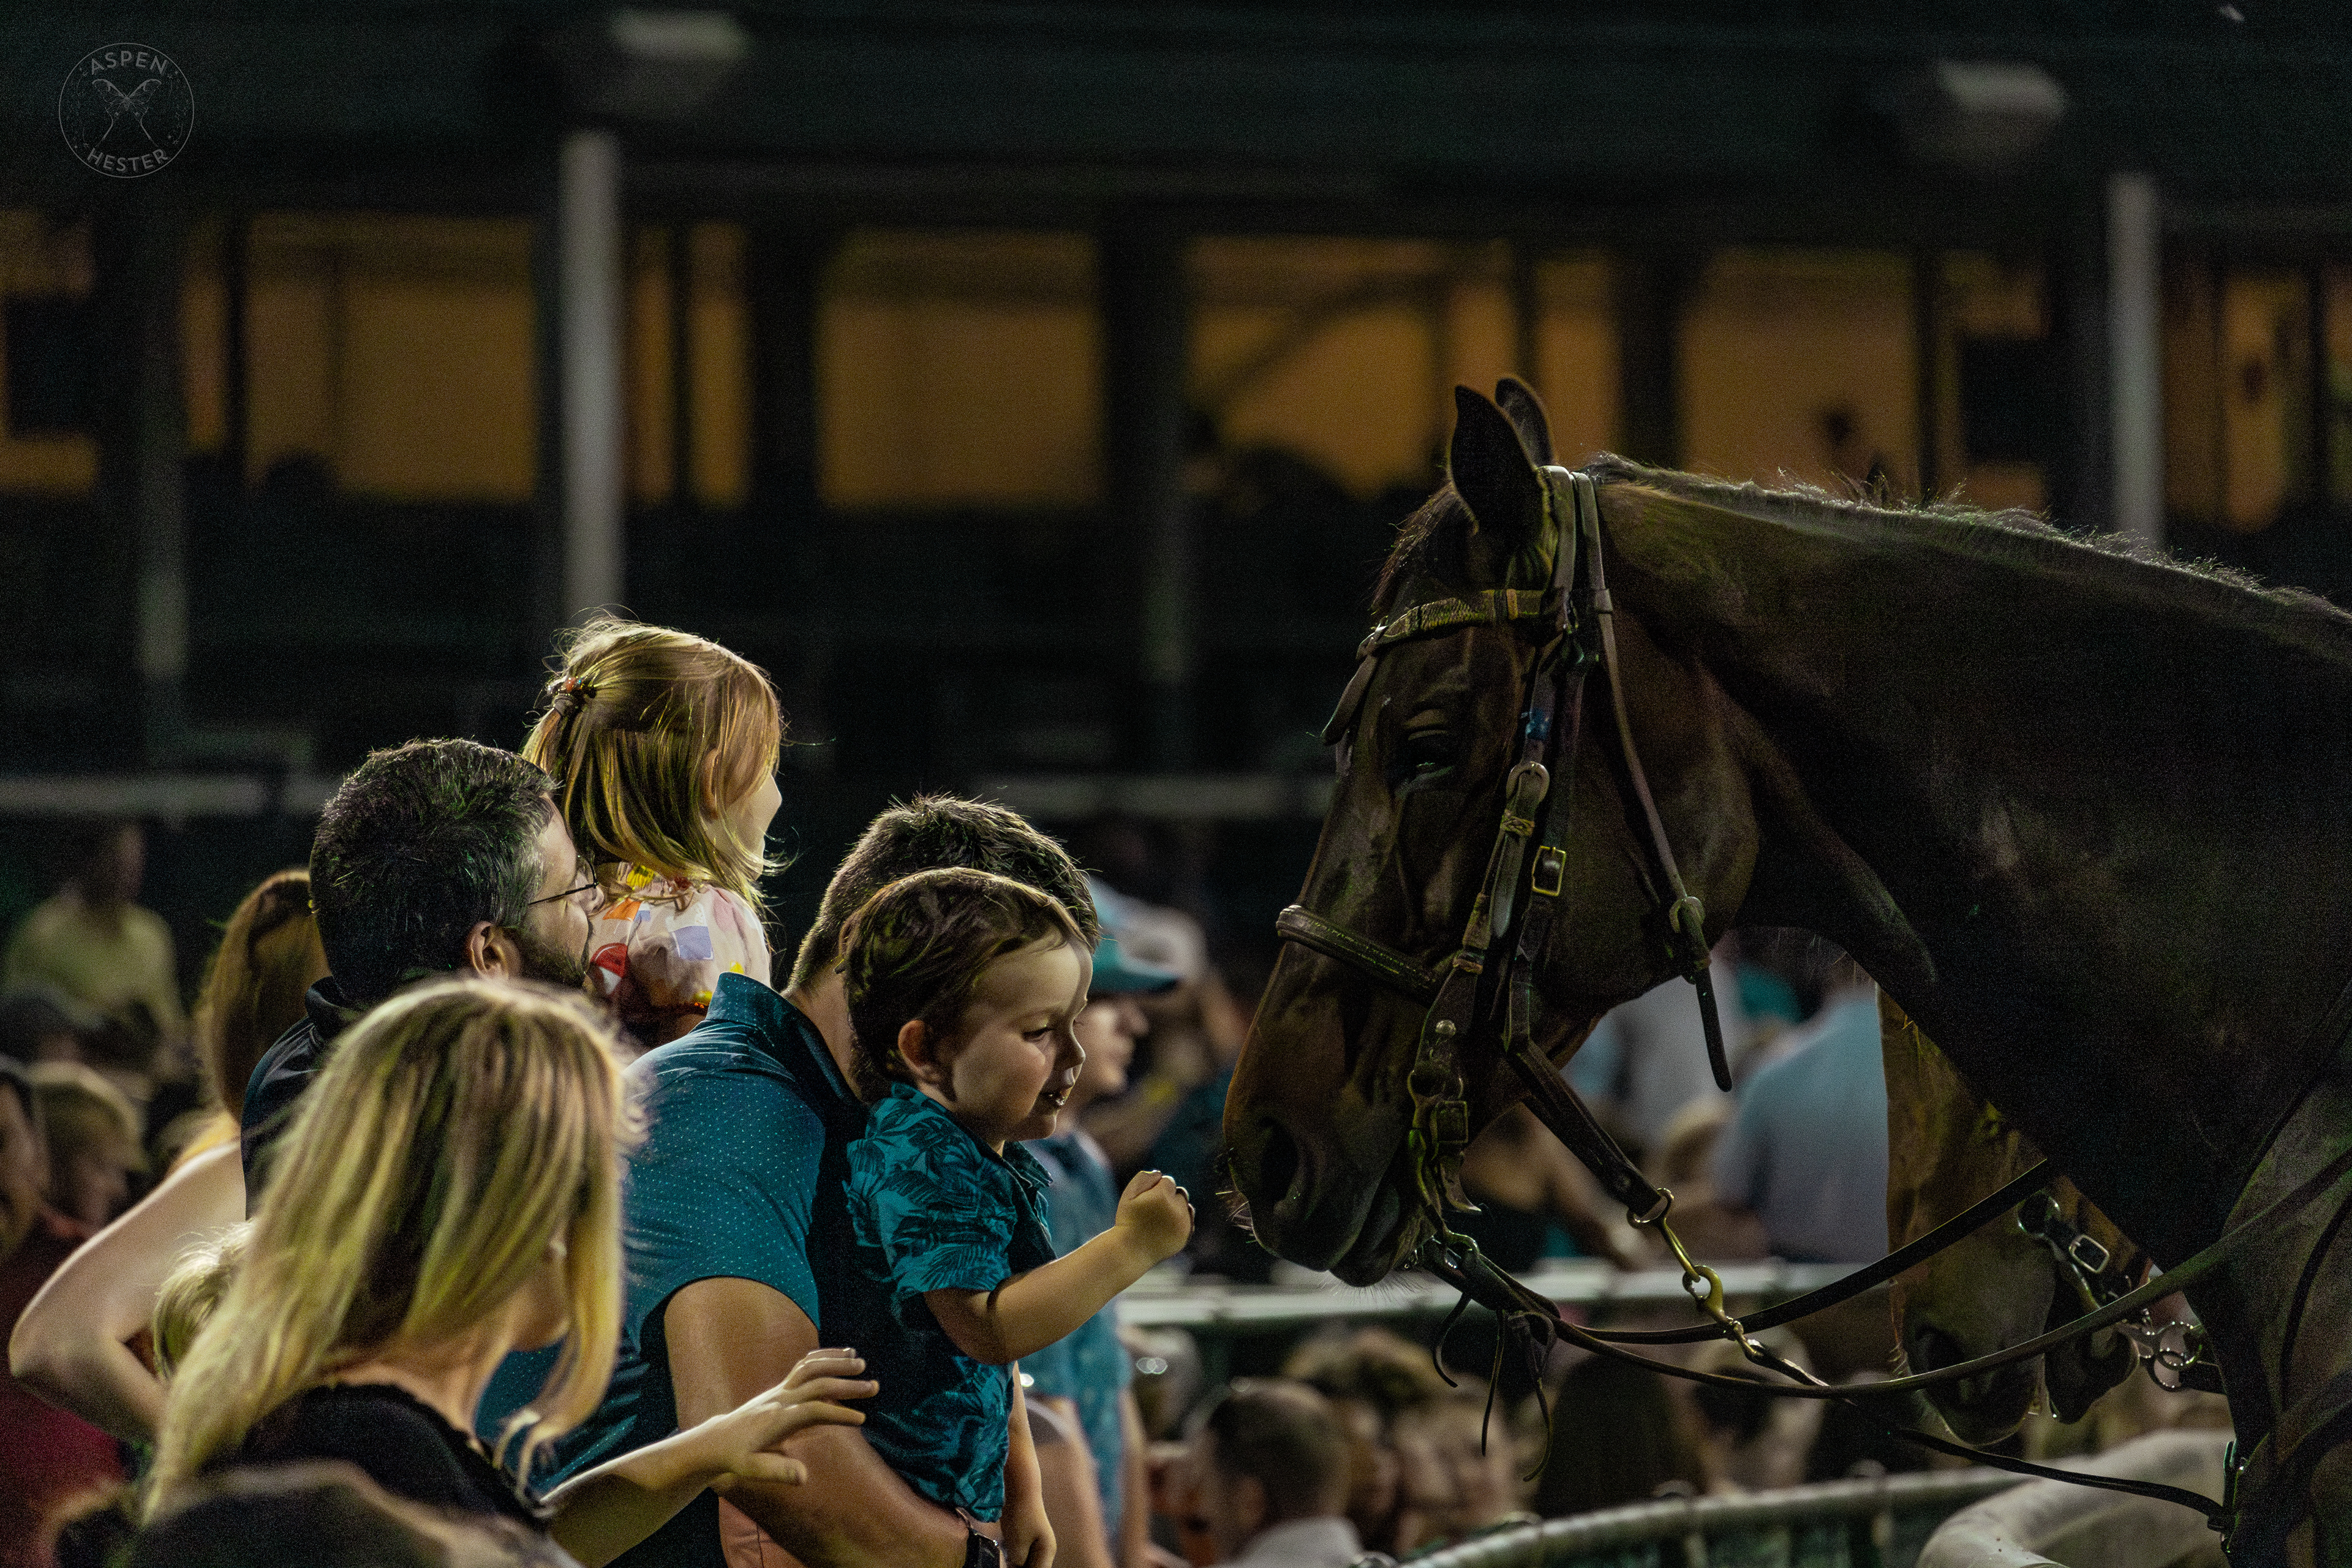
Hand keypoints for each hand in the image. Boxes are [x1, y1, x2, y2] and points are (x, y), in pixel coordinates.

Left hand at [690, 1348, 874, 1487]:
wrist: (717, 1439)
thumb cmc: (737, 1457)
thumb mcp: (752, 1469)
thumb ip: (778, 1471)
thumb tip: (804, 1478)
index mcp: (778, 1419)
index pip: (814, 1410)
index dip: (838, 1414)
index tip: (862, 1419)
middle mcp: (780, 1399)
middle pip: (817, 1383)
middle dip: (847, 1384)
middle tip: (873, 1387)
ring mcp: (780, 1389)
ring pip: (811, 1367)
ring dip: (836, 1362)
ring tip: (860, 1361)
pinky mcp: (781, 1386)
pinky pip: (804, 1365)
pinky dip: (823, 1356)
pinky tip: (841, 1354)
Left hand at [1002, 1477, 1055, 1567]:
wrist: (1021, 1491)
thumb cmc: (1021, 1517)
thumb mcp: (1018, 1545)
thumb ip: (1018, 1563)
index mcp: (1047, 1552)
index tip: (1012, 1567)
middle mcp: (1045, 1550)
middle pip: (1034, 1567)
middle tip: (1007, 1564)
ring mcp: (1037, 1544)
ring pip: (1027, 1562)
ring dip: (1017, 1565)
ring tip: (1006, 1561)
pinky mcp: (1028, 1538)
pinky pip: (1023, 1555)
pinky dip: (1015, 1558)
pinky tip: (1006, 1556)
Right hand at [1112, 1171, 1193, 1263]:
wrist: (1132, 1250)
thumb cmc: (1128, 1220)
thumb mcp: (1129, 1195)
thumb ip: (1144, 1178)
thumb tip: (1160, 1174)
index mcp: (1162, 1196)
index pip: (1168, 1181)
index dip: (1155, 1189)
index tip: (1146, 1201)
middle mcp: (1176, 1209)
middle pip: (1180, 1193)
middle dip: (1169, 1198)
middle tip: (1153, 1211)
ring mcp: (1183, 1223)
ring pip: (1186, 1206)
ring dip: (1176, 1209)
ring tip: (1159, 1220)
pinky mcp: (1186, 1235)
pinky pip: (1188, 1220)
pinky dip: (1180, 1221)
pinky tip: (1166, 1228)